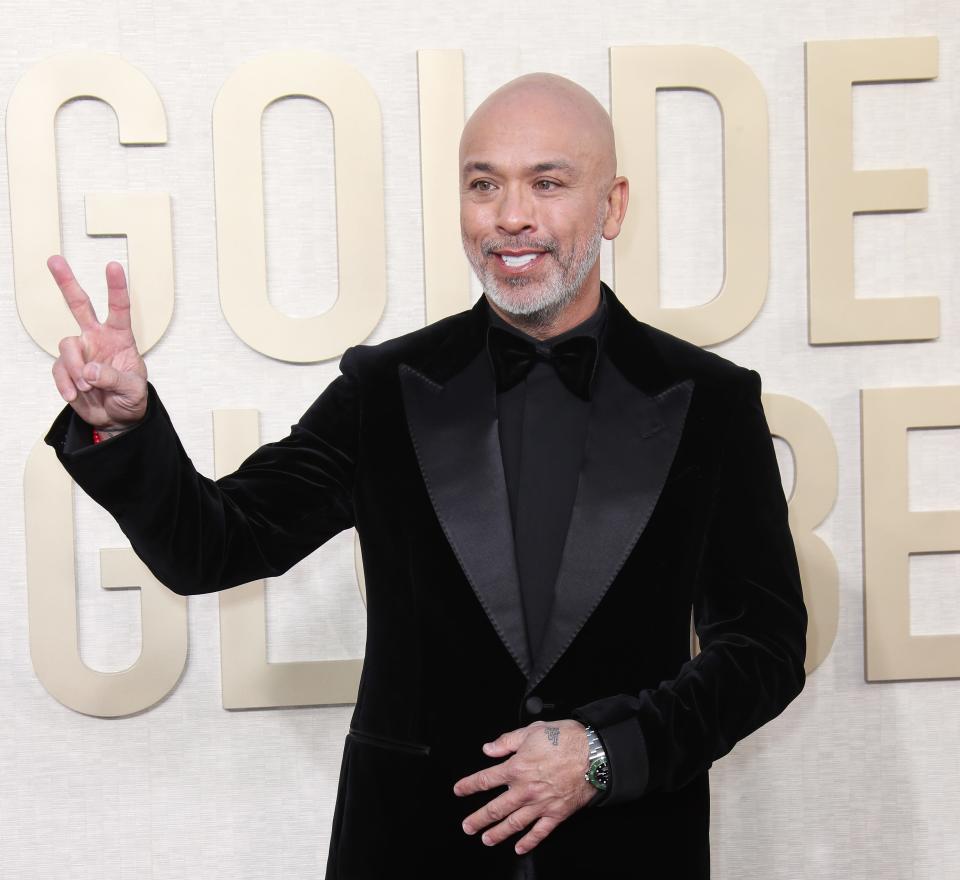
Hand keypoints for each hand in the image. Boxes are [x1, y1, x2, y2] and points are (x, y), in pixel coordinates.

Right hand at [48, 255, 147, 430]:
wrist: (116, 418)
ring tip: (87, 387)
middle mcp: (97, 339)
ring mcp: (80, 352)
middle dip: (67, 282)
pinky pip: (59, 370)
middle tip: (54, 260)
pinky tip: (75, 394)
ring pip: (66, 345)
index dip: (116, 288)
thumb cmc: (131, 398)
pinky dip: (66, 383)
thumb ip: (114, 378)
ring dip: (75, 368)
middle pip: (79, 305)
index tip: (114, 266)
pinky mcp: (66, 368)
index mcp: (120, 337)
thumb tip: (89, 370)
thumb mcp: (133, 390)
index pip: (119, 309)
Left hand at [453, 719, 594, 854]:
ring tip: (486, 839)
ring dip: (497, 833)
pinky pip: (540, 832)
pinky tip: (519, 848)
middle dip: (479, 819)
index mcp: (516, 768)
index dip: (469, 786)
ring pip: (514, 824)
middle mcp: (525, 790)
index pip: (485, 779)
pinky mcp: (556, 814)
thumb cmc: (565, 739)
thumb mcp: (531, 731)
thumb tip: (489, 748)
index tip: (459, 790)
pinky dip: (528, 842)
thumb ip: (507, 741)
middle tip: (467, 826)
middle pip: (496, 808)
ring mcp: (540, 804)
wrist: (594, 755)